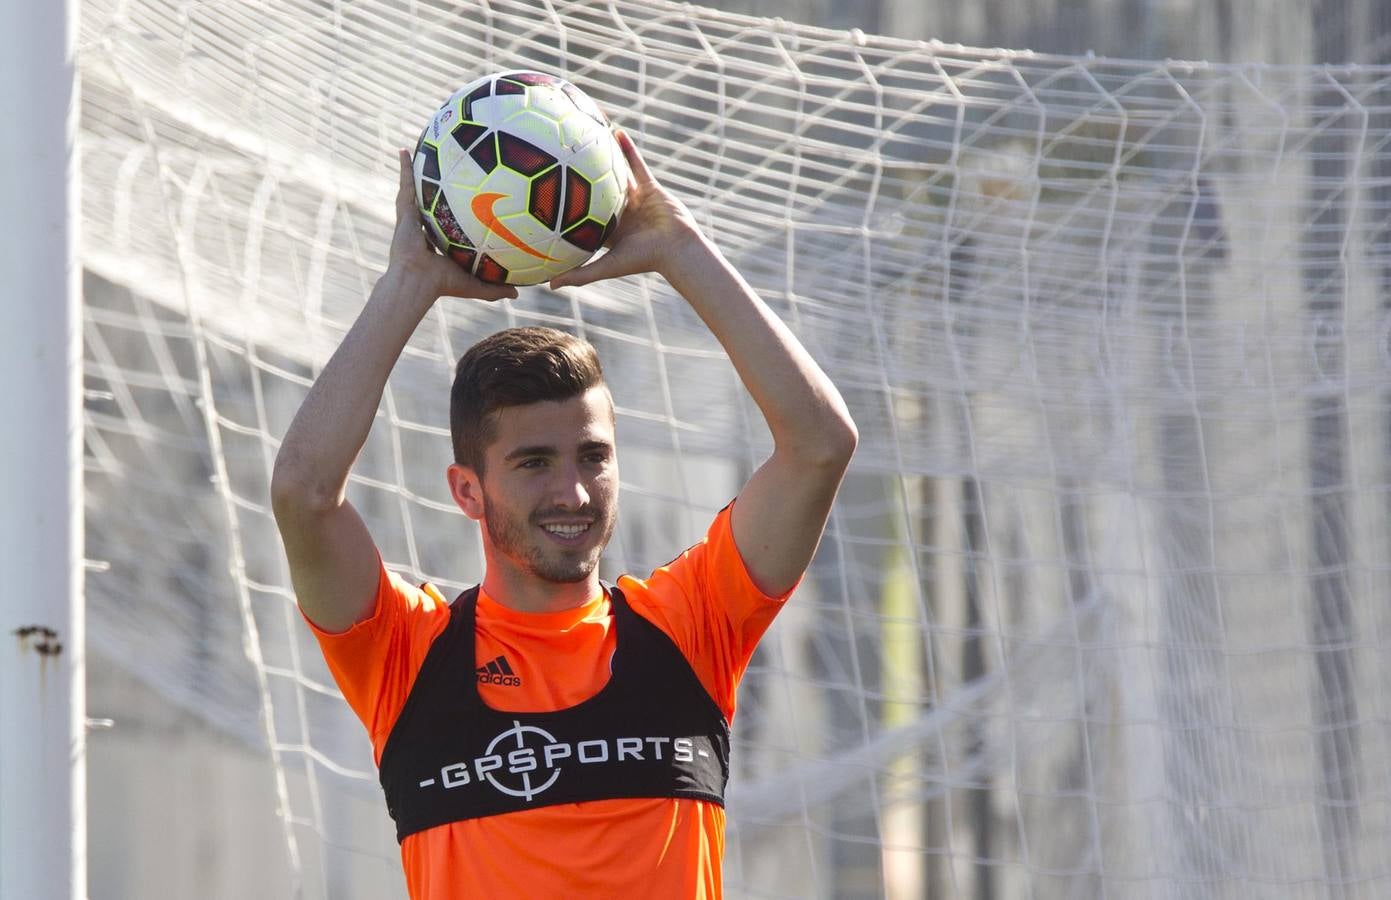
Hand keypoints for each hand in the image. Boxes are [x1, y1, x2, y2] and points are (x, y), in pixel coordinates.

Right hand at [388, 149, 516, 301]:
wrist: (418, 282)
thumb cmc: (443, 285)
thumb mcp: (475, 284)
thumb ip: (495, 288)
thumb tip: (517, 294)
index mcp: (437, 243)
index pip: (445, 226)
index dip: (451, 216)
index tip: (460, 206)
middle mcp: (422, 229)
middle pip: (429, 204)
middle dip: (433, 190)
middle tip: (441, 171)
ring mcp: (411, 220)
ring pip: (414, 190)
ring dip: (415, 173)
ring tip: (419, 153)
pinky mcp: (403, 212)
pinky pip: (405, 183)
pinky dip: (403, 167)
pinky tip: (404, 150)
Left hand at [548, 130, 701, 288]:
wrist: (676, 249)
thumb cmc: (643, 259)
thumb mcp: (606, 266)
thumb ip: (579, 275)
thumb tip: (548, 285)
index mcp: (606, 229)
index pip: (582, 216)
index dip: (565, 205)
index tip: (544, 193)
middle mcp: (618, 211)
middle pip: (594, 191)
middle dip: (579, 177)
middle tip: (558, 158)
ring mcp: (634, 197)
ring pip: (615, 174)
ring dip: (603, 156)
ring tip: (586, 137)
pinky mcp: (649, 186)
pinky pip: (636, 163)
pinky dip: (627, 148)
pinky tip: (616, 131)